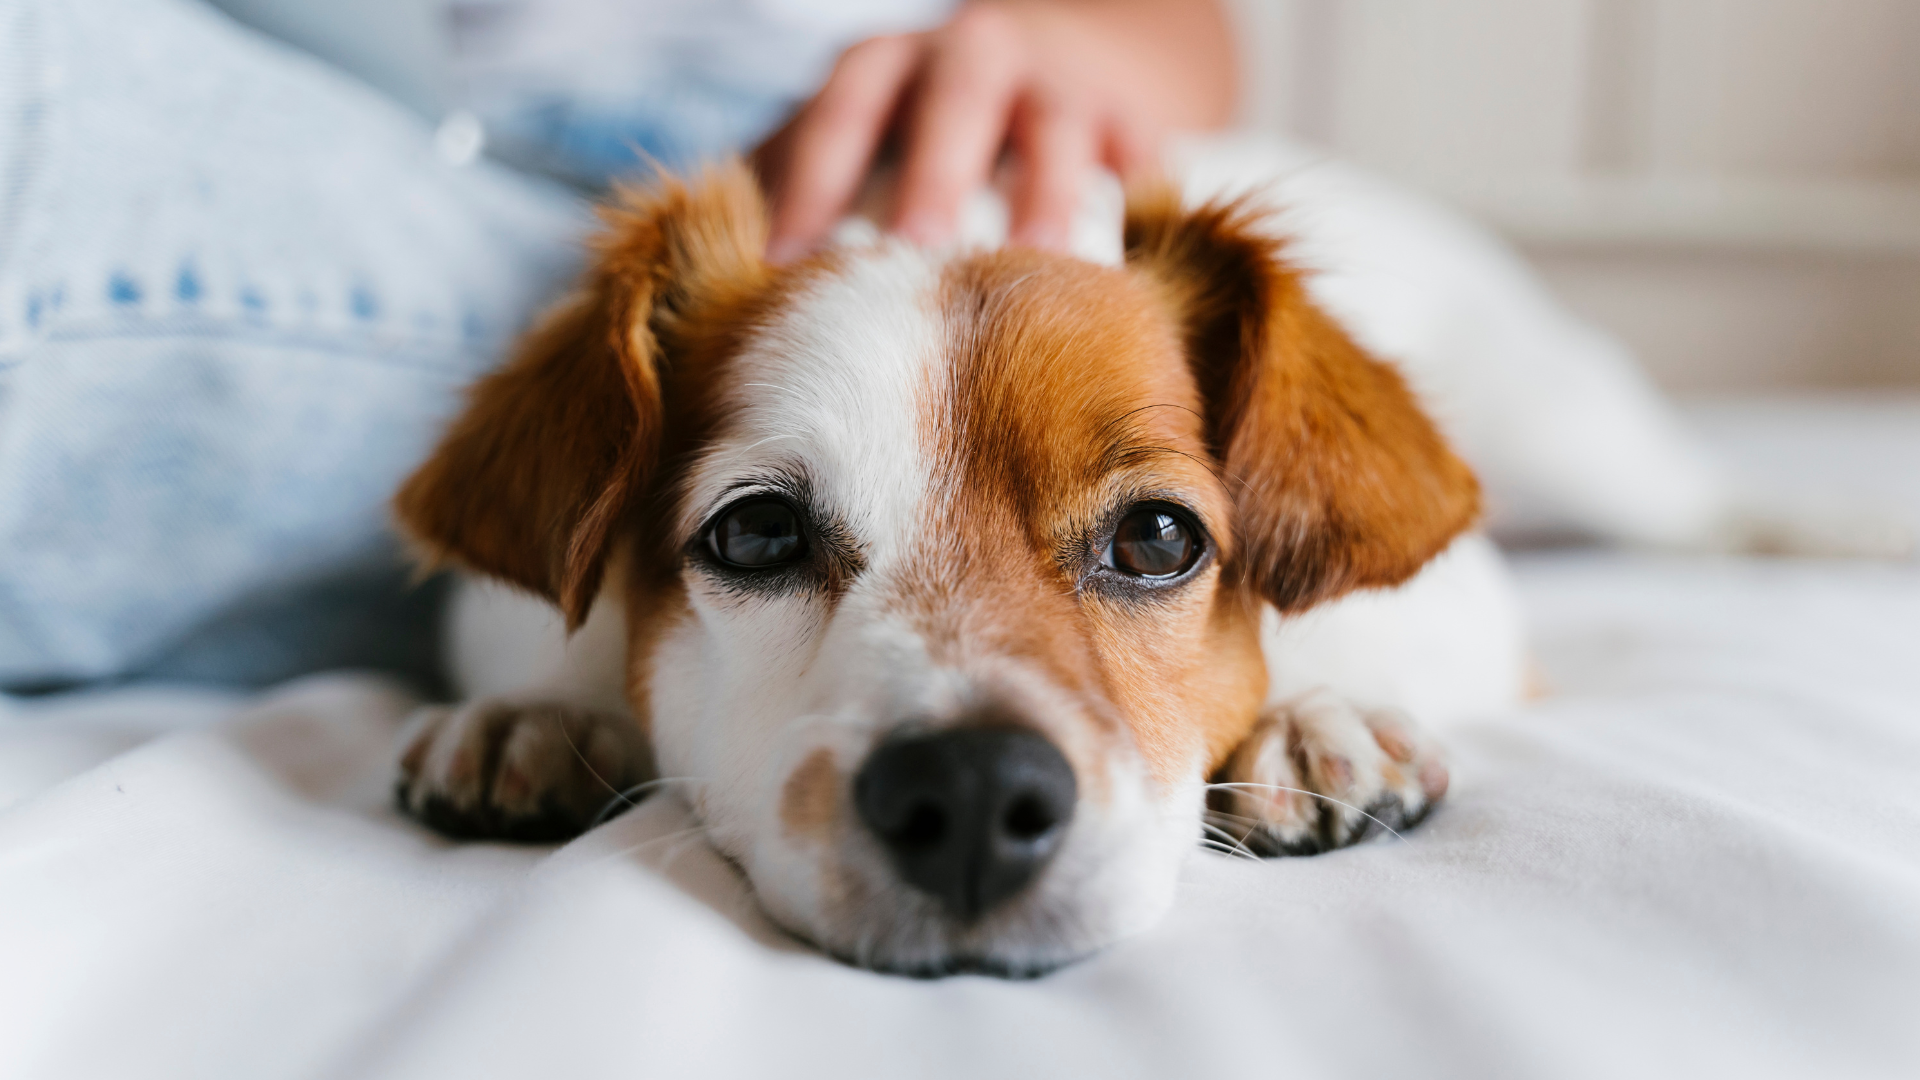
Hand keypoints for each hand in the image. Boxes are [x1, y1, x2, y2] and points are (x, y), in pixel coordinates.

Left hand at [754, 0, 1234, 262]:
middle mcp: (972, 56)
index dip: (811, 184)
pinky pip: (1142, 159)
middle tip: (918, 255)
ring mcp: (1060, 84)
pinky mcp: (1134, 120)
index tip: (786, 269)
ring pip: (1057, 127)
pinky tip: (1130, 270)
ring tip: (1043, 269)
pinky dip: (1139, 204)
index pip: (839, 113)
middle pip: (953, 102)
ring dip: (1048, 194)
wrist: (1053, 74)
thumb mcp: (850, 148)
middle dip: (935, 176)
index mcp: (886, 67)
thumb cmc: (915, 143)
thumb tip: (711, 299)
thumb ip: (792, 199)